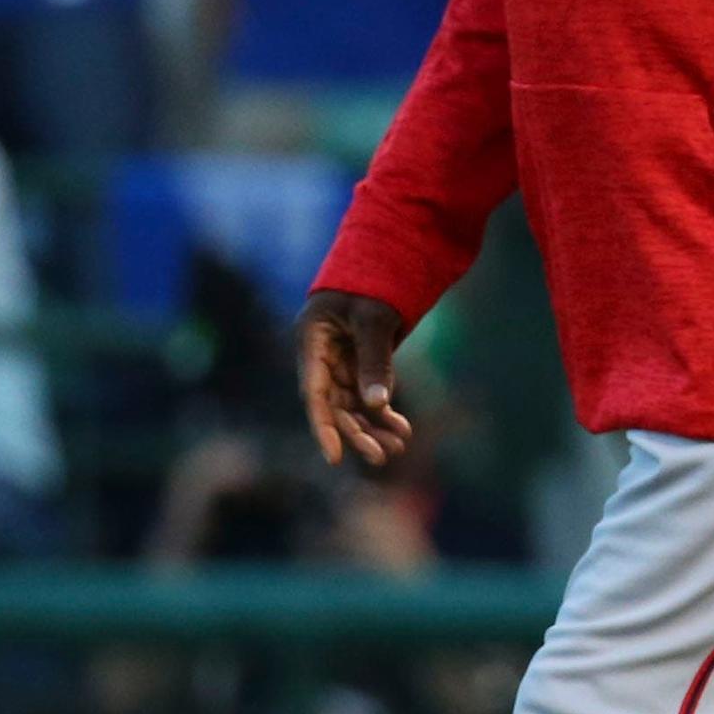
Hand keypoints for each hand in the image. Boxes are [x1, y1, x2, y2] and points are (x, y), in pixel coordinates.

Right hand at [295, 288, 413, 467]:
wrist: (387, 255)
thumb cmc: (374, 279)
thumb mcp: (374, 319)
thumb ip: (374, 360)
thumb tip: (377, 406)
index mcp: (311, 339)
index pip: (313, 392)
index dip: (322, 427)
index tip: (334, 458)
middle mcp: (321, 355)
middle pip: (334, 404)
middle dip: (357, 432)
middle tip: (383, 457)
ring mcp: (340, 360)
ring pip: (352, 404)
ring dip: (373, 426)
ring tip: (399, 445)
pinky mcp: (359, 362)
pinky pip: (368, 394)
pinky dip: (384, 412)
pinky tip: (401, 429)